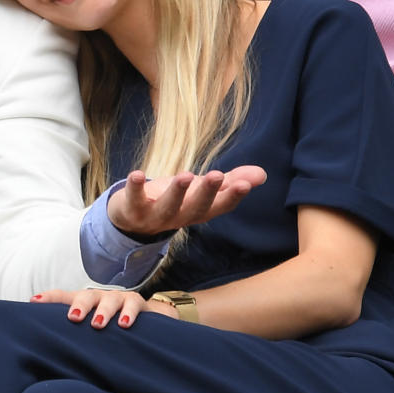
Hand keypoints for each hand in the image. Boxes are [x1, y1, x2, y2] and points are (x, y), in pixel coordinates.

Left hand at [30, 288, 175, 328]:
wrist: (146, 321)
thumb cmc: (110, 330)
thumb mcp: (90, 334)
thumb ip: (74, 340)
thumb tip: (49, 359)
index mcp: (83, 304)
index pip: (63, 297)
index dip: (49, 298)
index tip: (34, 302)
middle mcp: (98, 298)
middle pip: (85, 297)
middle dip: (79, 306)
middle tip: (74, 318)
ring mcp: (117, 298)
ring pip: (109, 300)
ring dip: (103, 311)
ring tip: (98, 324)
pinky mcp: (136, 302)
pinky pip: (133, 305)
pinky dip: (129, 314)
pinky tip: (125, 325)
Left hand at [106, 165, 265, 236]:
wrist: (132, 218)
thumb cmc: (174, 200)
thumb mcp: (201, 190)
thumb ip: (229, 182)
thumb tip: (261, 174)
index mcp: (199, 212)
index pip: (220, 207)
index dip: (232, 197)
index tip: (245, 184)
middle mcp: (180, 217)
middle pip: (196, 208)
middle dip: (207, 193)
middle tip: (218, 176)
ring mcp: (155, 216)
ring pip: (168, 207)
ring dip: (177, 192)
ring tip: (186, 175)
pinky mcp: (132, 209)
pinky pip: (133, 199)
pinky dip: (134, 187)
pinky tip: (137, 175)